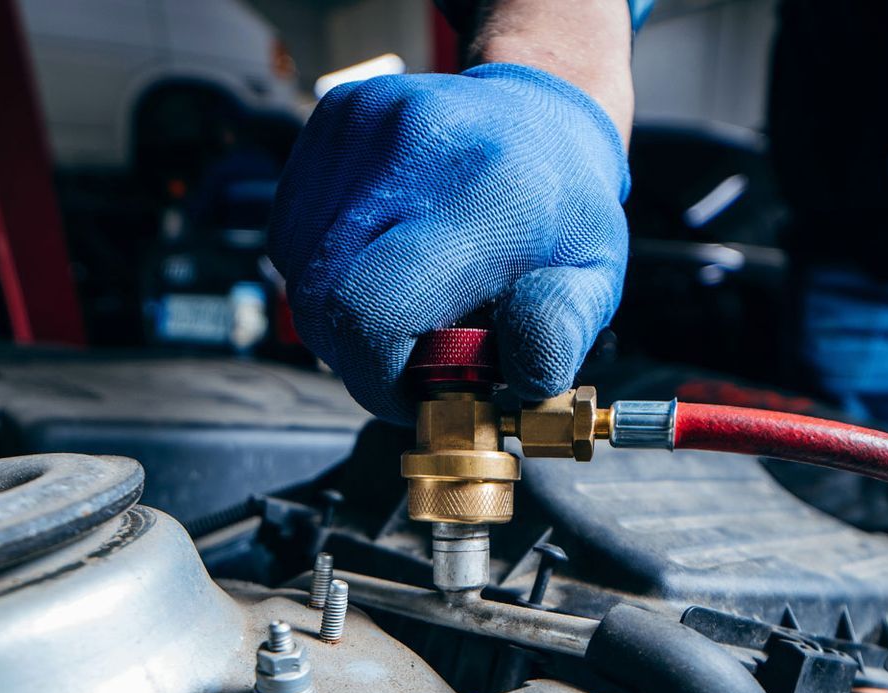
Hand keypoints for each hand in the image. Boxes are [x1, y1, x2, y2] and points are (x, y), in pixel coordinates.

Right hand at [268, 64, 629, 421]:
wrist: (544, 104)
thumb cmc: (564, 208)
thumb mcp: (594, 280)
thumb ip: (558, 335)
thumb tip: (518, 377)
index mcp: (491, 195)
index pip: (373, 311)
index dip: (376, 378)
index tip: (412, 393)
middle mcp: (420, 145)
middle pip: (323, 299)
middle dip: (356, 352)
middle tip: (407, 353)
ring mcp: (368, 122)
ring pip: (300, 267)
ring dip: (338, 308)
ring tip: (401, 296)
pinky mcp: (336, 113)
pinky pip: (294, 226)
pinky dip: (324, 263)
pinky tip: (376, 254)